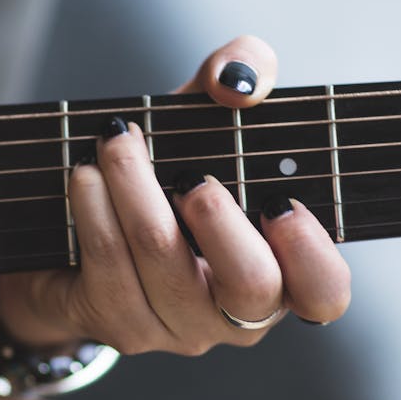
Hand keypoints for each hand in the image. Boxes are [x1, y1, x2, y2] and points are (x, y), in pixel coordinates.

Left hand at [0, 36, 350, 354]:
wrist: (76, 227)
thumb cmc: (166, 171)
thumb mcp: (209, 115)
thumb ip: (241, 72)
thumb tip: (237, 79)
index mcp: (281, 270)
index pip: (324, 293)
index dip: (312, 255)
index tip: (280, 204)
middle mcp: (237, 313)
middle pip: (251, 286)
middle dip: (220, 222)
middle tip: (192, 178)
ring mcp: (178, 327)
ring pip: (165, 266)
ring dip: (136, 189)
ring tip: (115, 142)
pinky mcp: (120, 325)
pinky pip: (110, 266)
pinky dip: (96, 208)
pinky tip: (86, 174)